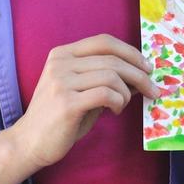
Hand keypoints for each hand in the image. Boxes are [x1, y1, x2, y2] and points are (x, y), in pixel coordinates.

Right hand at [10, 34, 159, 168]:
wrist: (31, 142)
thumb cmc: (61, 117)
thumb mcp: (84, 90)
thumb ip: (106, 79)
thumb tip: (141, 73)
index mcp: (62, 54)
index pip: (104, 41)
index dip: (131, 53)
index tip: (148, 68)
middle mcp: (60, 63)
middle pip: (113, 59)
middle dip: (140, 75)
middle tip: (152, 90)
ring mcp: (61, 81)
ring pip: (112, 76)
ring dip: (127, 93)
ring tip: (122, 105)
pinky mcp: (66, 102)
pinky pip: (106, 94)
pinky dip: (119, 102)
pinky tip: (115, 111)